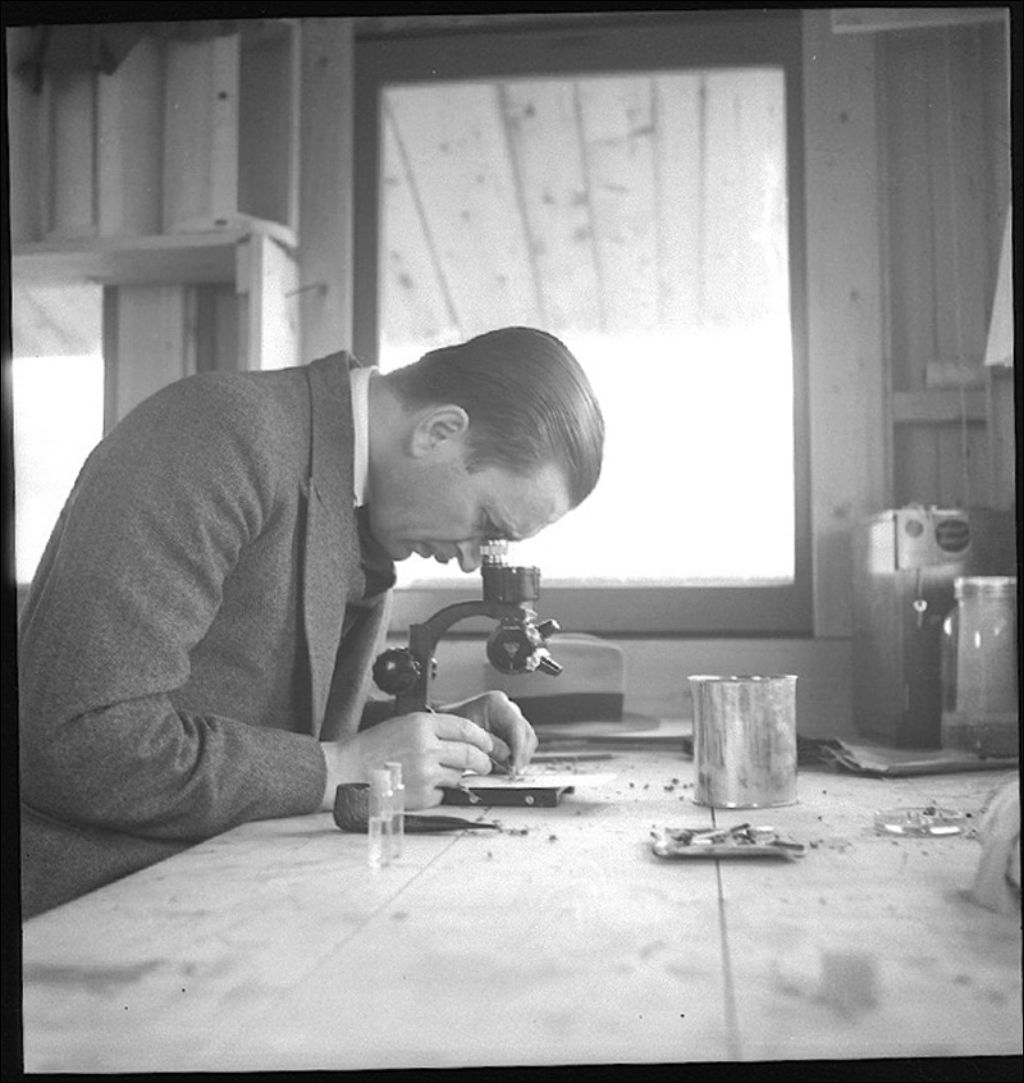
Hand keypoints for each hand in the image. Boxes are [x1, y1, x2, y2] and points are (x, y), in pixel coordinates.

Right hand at [321, 710, 498, 809]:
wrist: (351, 770)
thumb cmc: (374, 747)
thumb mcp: (404, 724)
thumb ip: (434, 729)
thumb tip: (464, 738)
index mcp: (423, 725)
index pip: (466, 729)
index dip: (482, 737)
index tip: (487, 743)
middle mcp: (427, 748)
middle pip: (470, 754)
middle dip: (482, 761)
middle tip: (484, 764)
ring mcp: (426, 773)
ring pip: (458, 775)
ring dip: (456, 776)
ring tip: (440, 773)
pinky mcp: (422, 795)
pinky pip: (443, 793)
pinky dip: (439, 791)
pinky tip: (423, 785)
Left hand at [438, 690, 537, 776]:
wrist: (442, 729)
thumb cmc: (450, 729)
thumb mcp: (467, 737)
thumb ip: (490, 747)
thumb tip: (508, 762)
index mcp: (496, 702)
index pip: (517, 726)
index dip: (519, 749)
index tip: (515, 766)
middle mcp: (507, 709)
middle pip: (527, 734)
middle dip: (521, 756)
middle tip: (512, 773)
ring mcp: (510, 720)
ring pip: (528, 742)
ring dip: (520, 759)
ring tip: (508, 772)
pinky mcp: (510, 732)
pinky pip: (521, 747)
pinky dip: (516, 759)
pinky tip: (506, 767)